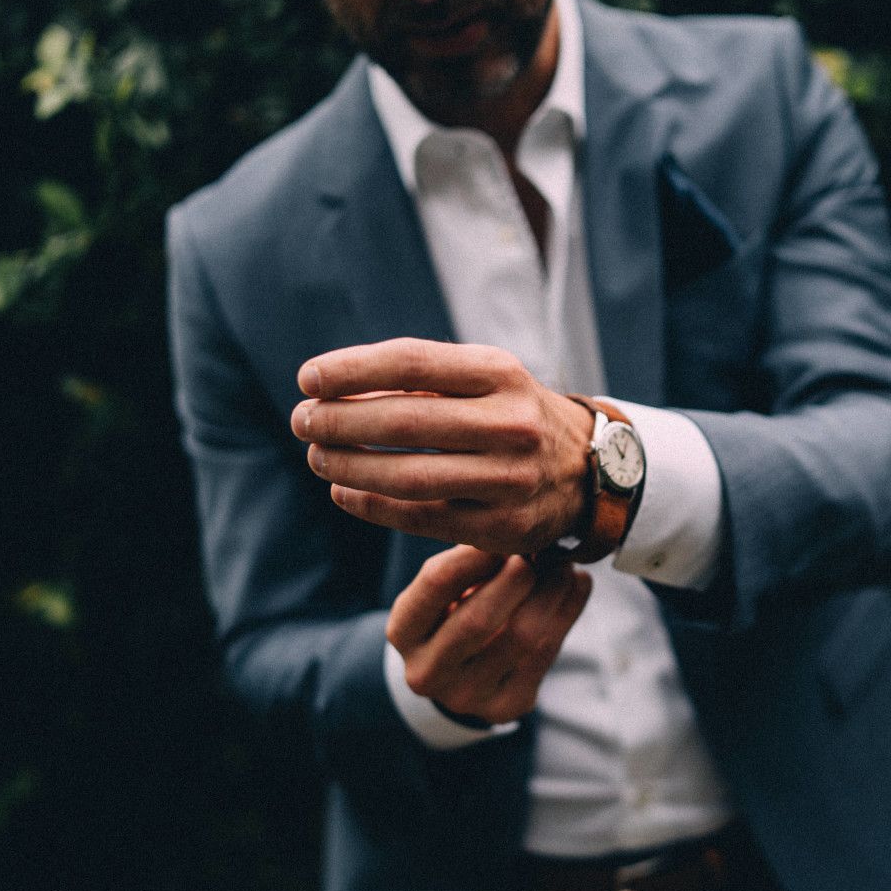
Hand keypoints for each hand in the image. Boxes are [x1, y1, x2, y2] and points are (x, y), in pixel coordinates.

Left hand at [290, 339, 593, 554]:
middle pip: (403, 421)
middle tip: (303, 421)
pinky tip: (344, 491)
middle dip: (339, 421)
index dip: (351, 370)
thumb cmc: (511, 414)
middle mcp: (511, 424)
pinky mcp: (502, 528)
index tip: (307, 378)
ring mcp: (509, 480)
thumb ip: (421, 378)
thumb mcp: (485, 378)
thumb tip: (331, 389)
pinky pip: (421, 518)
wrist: (587, 470)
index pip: (411, 363)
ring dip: (349, 466)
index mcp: (501, 373)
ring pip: (408, 476)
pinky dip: (372, 505)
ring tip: (318, 456)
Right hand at [387, 545, 592, 725]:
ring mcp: (465, 696)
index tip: (502, 533)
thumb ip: (471, 564)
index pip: (435, 586)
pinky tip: (578, 585)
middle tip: (539, 554)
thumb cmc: (454, 614)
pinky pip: (545, 654)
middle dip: (515, 580)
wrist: (460, 676)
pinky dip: (567, 613)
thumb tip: (519, 536)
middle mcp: (426, 671)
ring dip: (550, 594)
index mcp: (403, 633)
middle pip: (477, 620)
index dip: (472, 556)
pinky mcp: (505, 706)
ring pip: (520, 638)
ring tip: (565, 566)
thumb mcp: (446, 591)